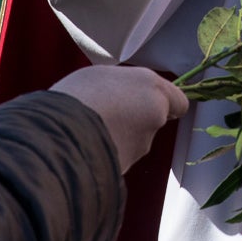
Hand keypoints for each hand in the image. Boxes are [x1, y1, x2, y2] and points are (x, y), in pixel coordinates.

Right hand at [50, 65, 188, 171]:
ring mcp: (143, 143)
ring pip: (138, 141)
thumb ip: (124, 86)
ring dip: (121, 137)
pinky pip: (121, 157)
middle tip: (110, 115)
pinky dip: (110, 153)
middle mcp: (155, 114)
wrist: (63, 132)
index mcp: (151, 86)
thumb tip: (125, 96)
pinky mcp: (129, 165)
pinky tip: (89, 146)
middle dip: (138, 121)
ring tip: (92, 129)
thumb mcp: (101, 76)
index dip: (164, 104)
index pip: (178, 101)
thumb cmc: (77, 95)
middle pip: (155, 120)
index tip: (147, 103)